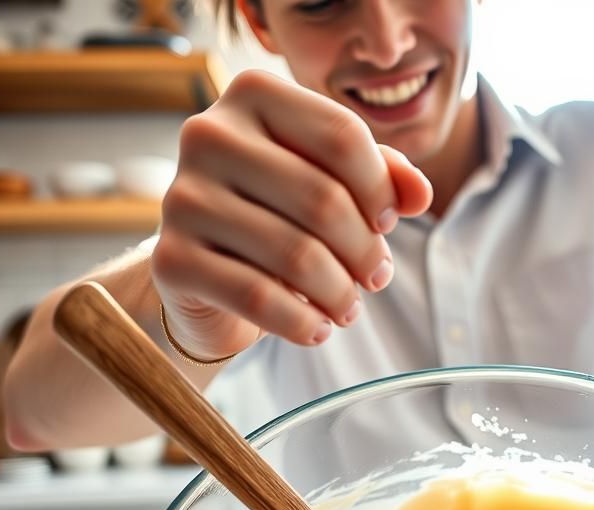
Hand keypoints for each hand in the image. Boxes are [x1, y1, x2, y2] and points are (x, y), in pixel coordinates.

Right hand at [152, 70, 432, 358]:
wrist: (207, 274)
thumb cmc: (279, 215)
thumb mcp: (334, 183)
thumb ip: (382, 176)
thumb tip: (420, 195)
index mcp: (253, 95)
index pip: (343, 136)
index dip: (380, 191)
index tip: (387, 225)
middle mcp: (208, 134)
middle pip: (323, 200)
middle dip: (364, 252)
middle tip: (376, 279)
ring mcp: (183, 197)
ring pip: (295, 255)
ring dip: (340, 294)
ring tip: (349, 309)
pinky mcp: (172, 260)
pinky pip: (259, 298)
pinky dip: (303, 323)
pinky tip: (318, 330)